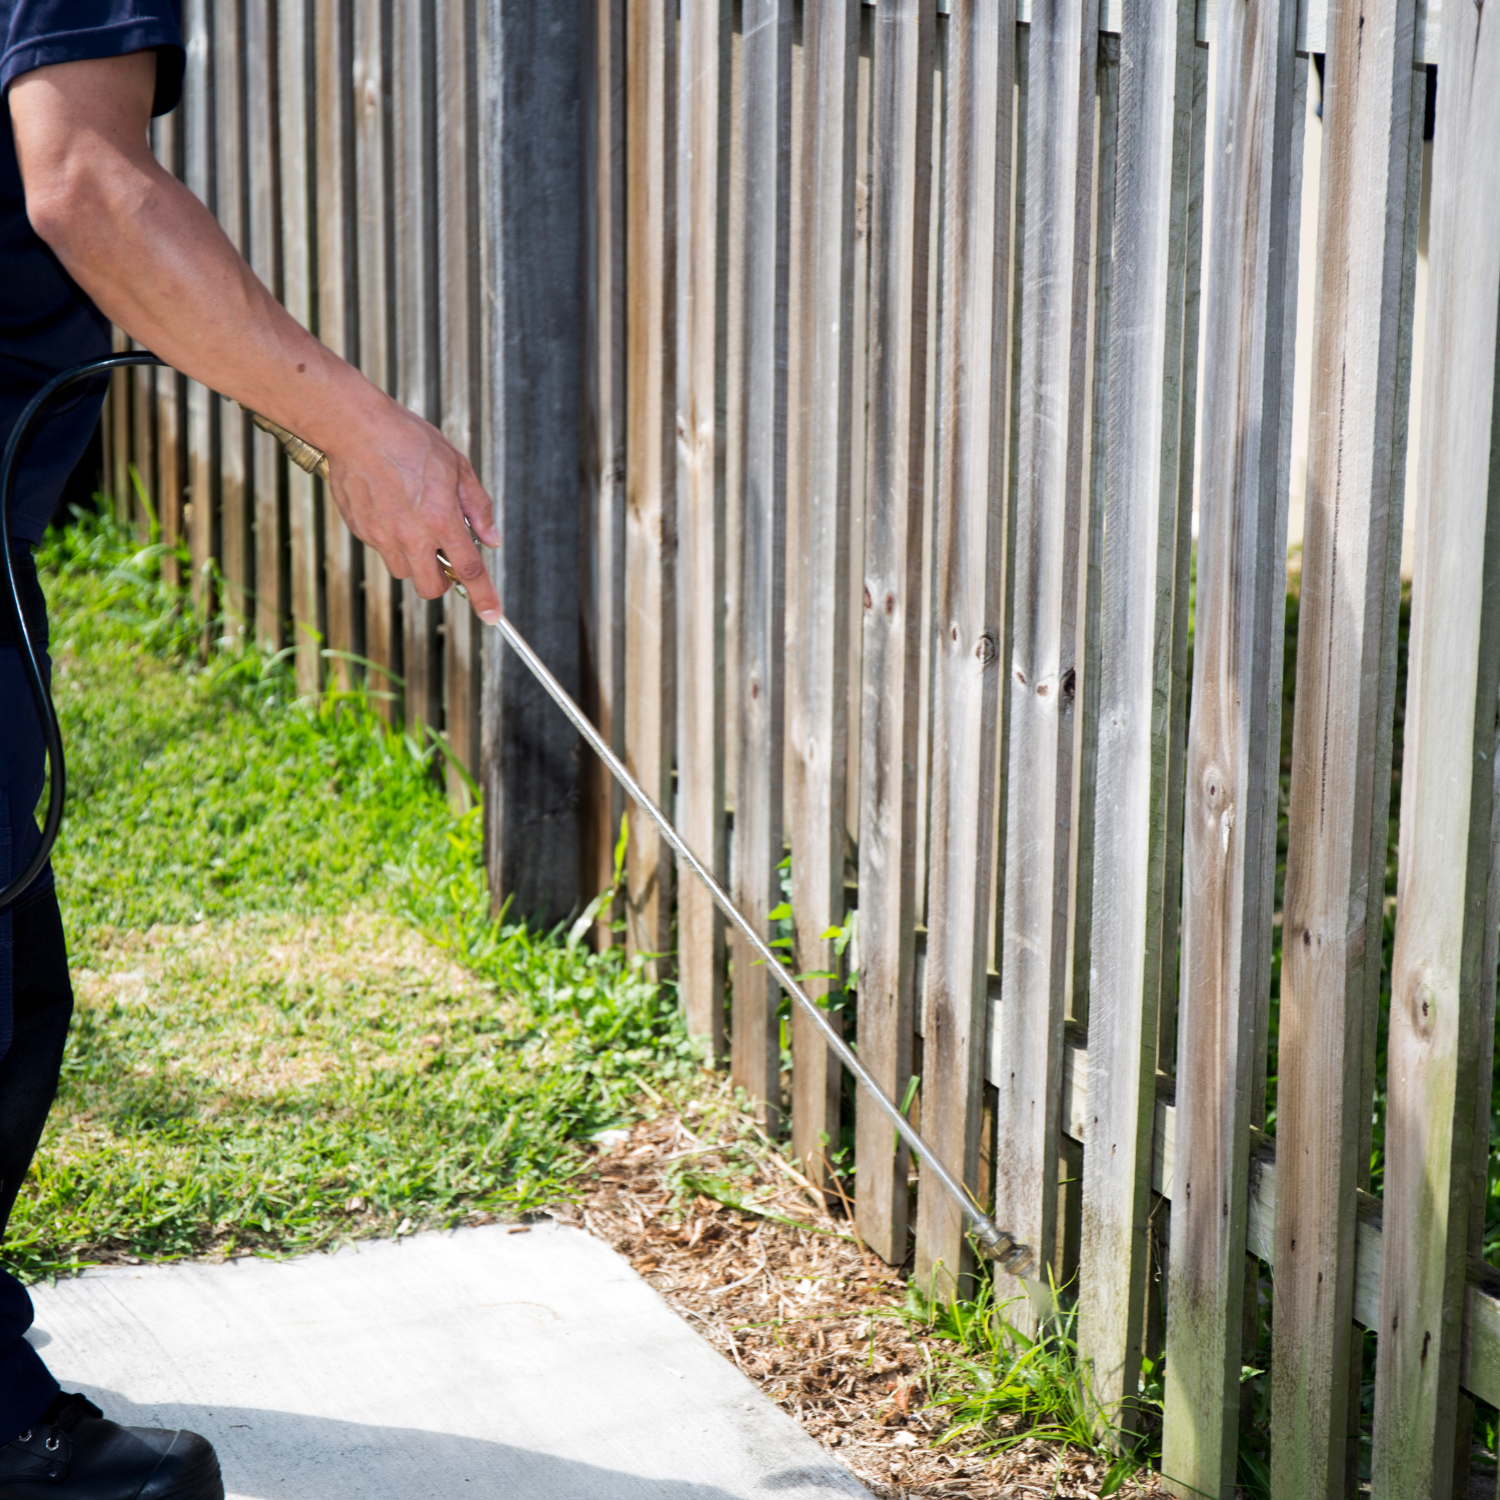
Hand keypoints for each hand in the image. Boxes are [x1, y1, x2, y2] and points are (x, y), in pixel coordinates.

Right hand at [324, 394, 501, 622]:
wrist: (354, 428)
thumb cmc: (407, 440)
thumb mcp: (456, 465)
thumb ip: (478, 506)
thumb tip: (491, 539)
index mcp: (441, 518)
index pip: (468, 570)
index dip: (484, 597)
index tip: (492, 615)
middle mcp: (411, 534)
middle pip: (431, 587)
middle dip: (441, 580)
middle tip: (443, 554)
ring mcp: (382, 536)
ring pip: (404, 571)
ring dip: (414, 559)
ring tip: (412, 522)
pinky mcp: (361, 531)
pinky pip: (382, 550)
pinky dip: (391, 540)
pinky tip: (391, 507)